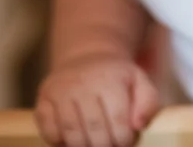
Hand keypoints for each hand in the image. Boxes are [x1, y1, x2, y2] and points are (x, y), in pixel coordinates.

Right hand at [35, 56, 159, 146]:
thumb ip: (148, 102)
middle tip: (109, 146)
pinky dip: (60, 142)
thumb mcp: (139, 81)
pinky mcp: (44, 98)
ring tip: (93, 145)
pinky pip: (49, 130)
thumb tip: (138, 125)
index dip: (123, 139)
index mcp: (111, 78)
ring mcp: (61, 90)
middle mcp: (84, 83)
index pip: (118, 119)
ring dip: (83, 146)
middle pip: (94, 130)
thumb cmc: (117, 76)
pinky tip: (73, 139)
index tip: (125, 141)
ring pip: (70, 133)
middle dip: (104, 146)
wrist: (87, 55)